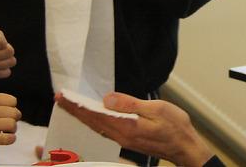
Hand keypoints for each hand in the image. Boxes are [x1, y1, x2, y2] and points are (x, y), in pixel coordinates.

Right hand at [0, 93, 21, 151]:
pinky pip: (9, 138)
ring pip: (12, 125)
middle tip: (7, 122)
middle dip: (15, 118)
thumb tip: (18, 113)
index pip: (13, 101)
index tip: (5, 112)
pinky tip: (6, 137)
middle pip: (14, 113)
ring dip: (13, 129)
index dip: (12, 107)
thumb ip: (4, 101)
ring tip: (6, 130)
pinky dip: (11, 139)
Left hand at [55, 92, 213, 166]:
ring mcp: (124, 140)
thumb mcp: (157, 109)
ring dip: (83, 116)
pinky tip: (91, 117)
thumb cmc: (175, 127)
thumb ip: (131, 104)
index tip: (64, 97)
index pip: (96, 115)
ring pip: (97, 127)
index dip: (78, 106)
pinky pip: (105, 130)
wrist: (185, 147)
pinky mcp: (128, 140)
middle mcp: (122, 136)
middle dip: (75, 110)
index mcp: (127, 127)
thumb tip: (107, 99)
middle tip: (59, 99)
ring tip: (70, 106)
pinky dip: (94, 121)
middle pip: (93, 122)